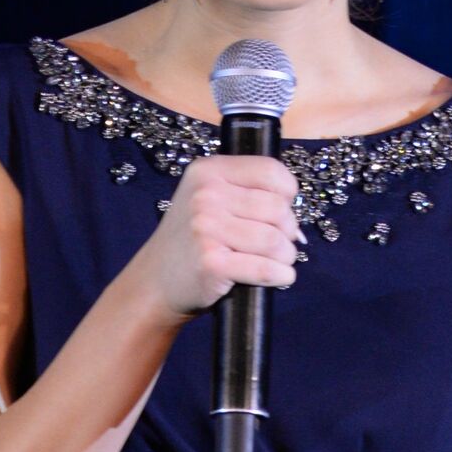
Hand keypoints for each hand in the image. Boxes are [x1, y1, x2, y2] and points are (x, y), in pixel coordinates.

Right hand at [124, 154, 303, 321]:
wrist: (156, 281)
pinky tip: (278, 276)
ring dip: (286, 256)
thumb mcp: (209, 199)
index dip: (287, 194)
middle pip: (278, 209)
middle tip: (276, 244)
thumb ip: (247, 191)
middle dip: (288, 231)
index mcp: (208, 171)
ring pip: (276, 240)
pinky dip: (280, 276)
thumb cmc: (193, 241)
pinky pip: (266, 268)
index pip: (272, 171)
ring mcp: (206, 228)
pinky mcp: (211, 262)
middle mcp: (206, 195)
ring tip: (275, 261)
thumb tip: (296, 208)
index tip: (280, 211)